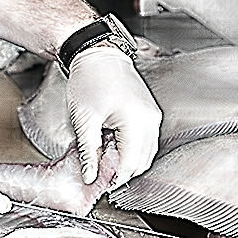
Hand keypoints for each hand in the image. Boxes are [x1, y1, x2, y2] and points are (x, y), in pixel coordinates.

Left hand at [66, 46, 161, 185]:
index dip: (114, 179)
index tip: (99, 184)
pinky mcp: (150, 112)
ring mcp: (153, 116)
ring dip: (128, 162)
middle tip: (100, 175)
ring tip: (106, 160)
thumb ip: (88, 152)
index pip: (129, 164)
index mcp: (135, 122)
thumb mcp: (84, 121)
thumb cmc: (89, 80)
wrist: (97, 54)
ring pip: (147, 153)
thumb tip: (90, 175)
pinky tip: (114, 147)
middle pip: (141, 162)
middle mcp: (150, 120)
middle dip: (122, 173)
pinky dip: (133, 149)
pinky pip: (146, 140)